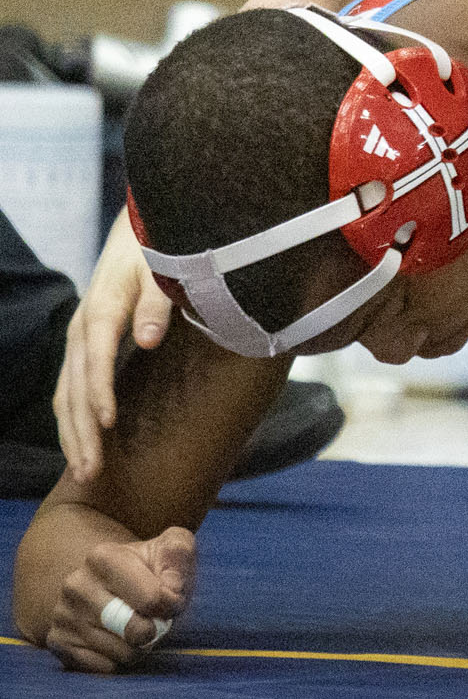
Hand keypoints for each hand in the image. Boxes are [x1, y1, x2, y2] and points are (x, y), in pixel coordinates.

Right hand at [45, 527, 194, 672]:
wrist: (112, 583)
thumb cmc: (150, 568)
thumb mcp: (172, 547)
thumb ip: (179, 554)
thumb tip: (171, 588)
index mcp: (103, 556)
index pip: (152, 599)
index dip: (171, 604)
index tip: (170, 599)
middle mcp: (76, 585)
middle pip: (135, 630)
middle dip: (155, 628)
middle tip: (154, 617)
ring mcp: (63, 615)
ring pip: (122, 652)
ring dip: (140, 646)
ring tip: (136, 627)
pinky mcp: (59, 643)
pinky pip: (104, 667)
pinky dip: (120, 659)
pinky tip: (117, 639)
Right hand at [57, 218, 175, 480]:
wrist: (137, 233)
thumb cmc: (157, 251)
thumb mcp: (162, 269)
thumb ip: (157, 303)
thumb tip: (148, 340)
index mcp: (102, 310)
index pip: (96, 359)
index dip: (101, 393)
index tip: (107, 425)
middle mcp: (83, 328)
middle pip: (76, 388)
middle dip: (82, 432)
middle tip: (91, 472)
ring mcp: (78, 339)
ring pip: (67, 395)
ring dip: (73, 435)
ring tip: (85, 473)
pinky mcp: (82, 346)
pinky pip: (70, 389)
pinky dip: (72, 420)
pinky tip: (80, 446)